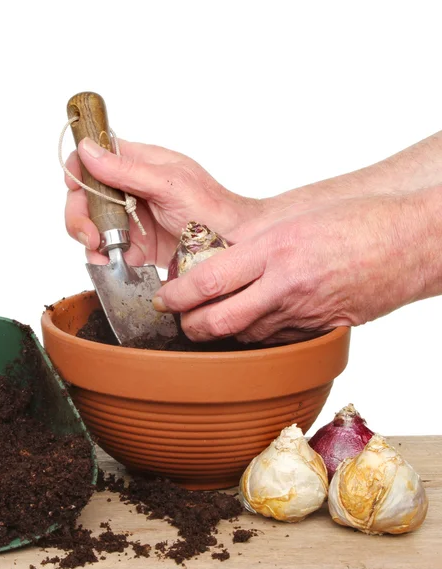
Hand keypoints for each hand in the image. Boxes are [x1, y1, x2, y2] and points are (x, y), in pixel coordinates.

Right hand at [64, 138, 263, 265]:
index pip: (94, 158)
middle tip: (89, 235)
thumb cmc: (211, 208)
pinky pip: (109, 252)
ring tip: (102, 254)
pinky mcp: (137, 246)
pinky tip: (110, 265)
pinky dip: (104, 260)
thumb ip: (127, 170)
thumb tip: (88, 149)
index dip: (78, 171)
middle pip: (86, 197)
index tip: (75, 188)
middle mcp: (131, 190)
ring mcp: (132, 220)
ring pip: (93, 226)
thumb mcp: (169, 183)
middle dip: (79, 215)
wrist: (233, 246)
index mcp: (139, 164)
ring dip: (90, 241)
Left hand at [154, 194, 426, 343]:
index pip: (208, 281)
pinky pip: (274, 341)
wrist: (409, 243)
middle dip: (188, 326)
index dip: (175, 295)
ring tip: (210, 318)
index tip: (163, 298)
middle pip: (217, 323)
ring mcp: (302, 313)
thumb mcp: (291, 222)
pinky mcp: (318, 330)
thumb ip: (250, 247)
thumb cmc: (354, 222)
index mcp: (274, 250)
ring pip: (242, 337)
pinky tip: (251, 323)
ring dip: (220, 332)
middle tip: (179, 318)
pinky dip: (254, 336)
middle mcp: (284, 286)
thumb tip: (213, 267)